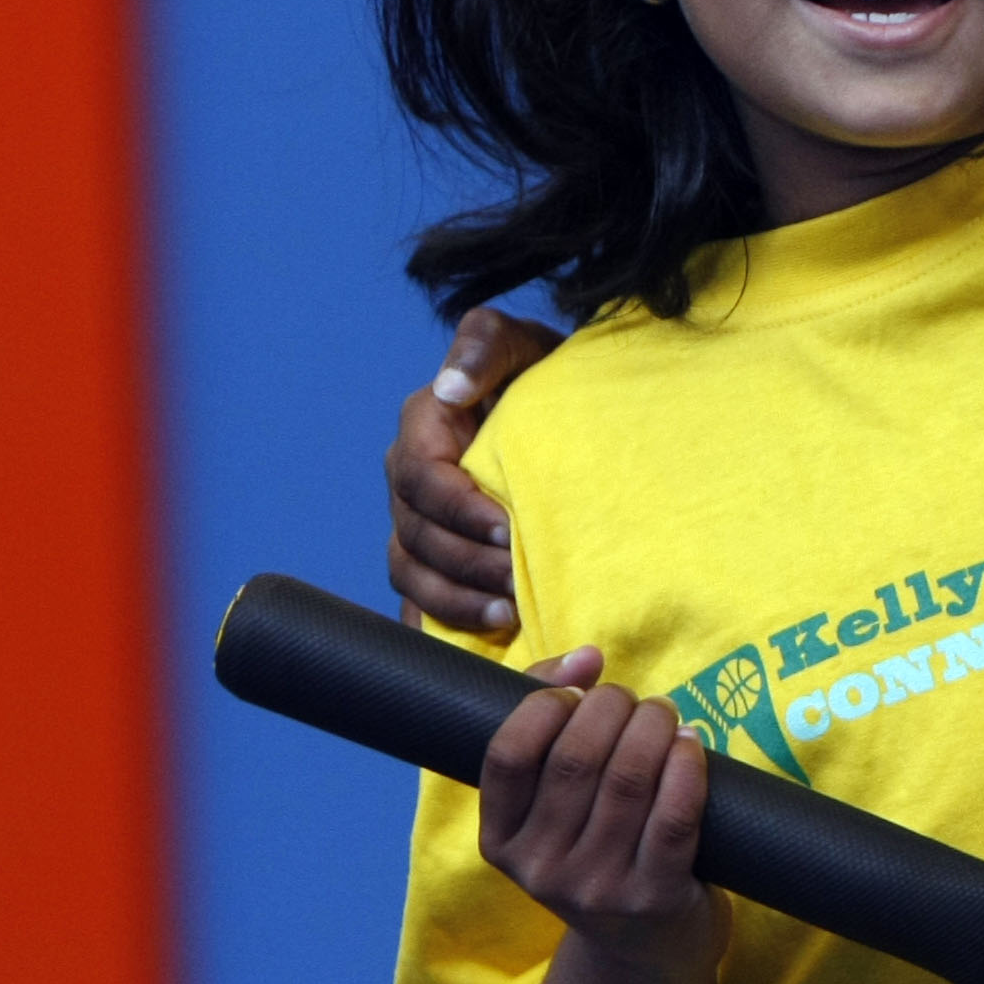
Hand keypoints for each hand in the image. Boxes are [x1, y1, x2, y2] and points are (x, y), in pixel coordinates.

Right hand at [387, 306, 559, 630]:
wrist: (571, 412)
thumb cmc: (547, 374)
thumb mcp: (525, 345)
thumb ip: (487, 345)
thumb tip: (449, 388)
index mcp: (425, 429)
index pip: (421, 477)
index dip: (458, 508)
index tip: (508, 528)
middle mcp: (411, 481)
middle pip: (415, 535)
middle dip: (466, 563)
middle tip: (518, 582)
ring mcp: (420, 524)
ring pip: (413, 573)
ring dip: (456, 600)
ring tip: (509, 616)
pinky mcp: (438, 560)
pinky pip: (423, 602)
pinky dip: (450, 623)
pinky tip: (492, 638)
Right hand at [479, 655, 727, 983]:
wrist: (647, 954)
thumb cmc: (600, 850)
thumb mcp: (556, 809)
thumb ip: (553, 726)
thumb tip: (585, 659)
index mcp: (502, 841)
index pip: (507, 755)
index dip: (544, 704)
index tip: (577, 689)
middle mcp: (542, 869)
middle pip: (577, 757)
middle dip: (613, 707)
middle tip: (635, 702)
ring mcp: (598, 887)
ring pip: (630, 778)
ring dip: (655, 726)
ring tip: (665, 717)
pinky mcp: (655, 897)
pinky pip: (675, 814)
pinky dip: (687, 765)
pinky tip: (692, 745)